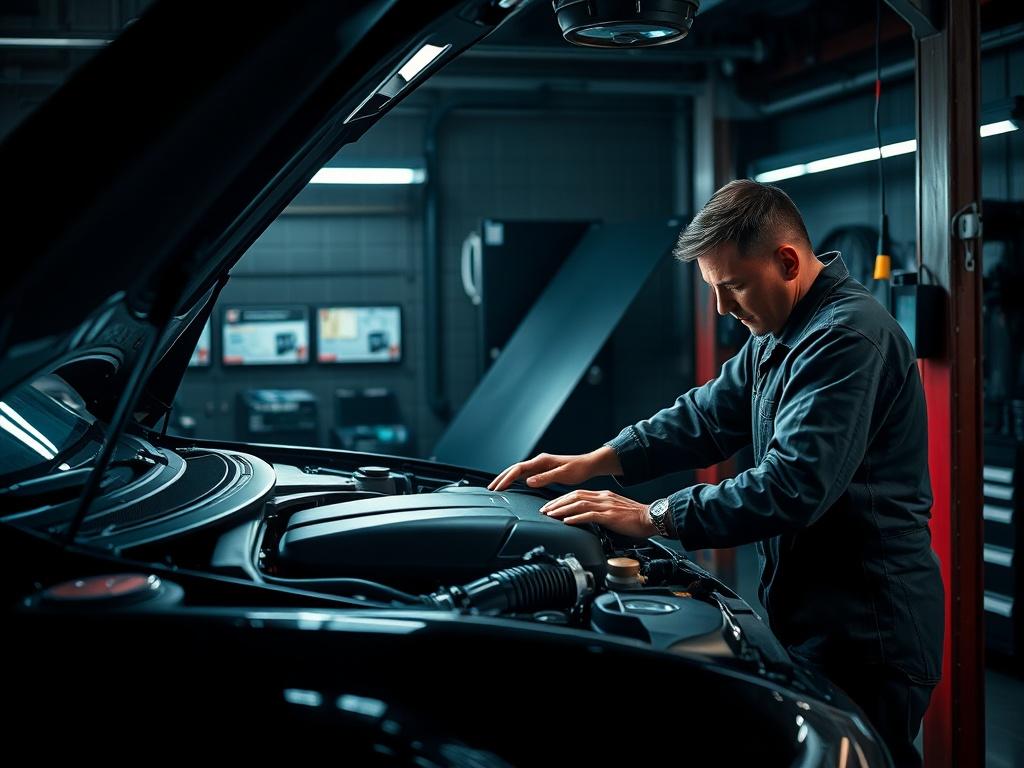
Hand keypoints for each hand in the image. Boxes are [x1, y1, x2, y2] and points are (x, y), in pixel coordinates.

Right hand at [487, 446, 622, 491]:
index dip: (507, 478)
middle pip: (514, 469)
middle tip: (491, 489)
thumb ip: (545, 478)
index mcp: (541, 461)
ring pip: (517, 472)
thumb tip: (528, 481)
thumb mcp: (563, 474)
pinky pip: (524, 475)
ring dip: (506, 479)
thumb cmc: (578, 469)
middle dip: (501, 478)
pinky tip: (510, 487)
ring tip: (496, 488)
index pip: (518, 469)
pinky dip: (514, 480)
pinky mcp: (542, 471)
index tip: (499, 487)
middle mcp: (538, 462)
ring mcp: (539, 466)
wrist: (588, 465)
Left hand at [540, 489, 657, 538]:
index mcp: (603, 496)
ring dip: (562, 510)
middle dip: (557, 503)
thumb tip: (587, 519)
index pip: (577, 494)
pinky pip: (590, 515)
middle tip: (544, 510)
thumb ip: (601, 512)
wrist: (652, 517)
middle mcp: (603, 498)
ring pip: (579, 504)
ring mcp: (606, 506)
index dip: (561, 499)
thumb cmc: (635, 518)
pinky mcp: (610, 516)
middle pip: (574, 497)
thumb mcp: (614, 511)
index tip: (551, 506)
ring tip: (551, 515)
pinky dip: (576, 518)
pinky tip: (567, 522)